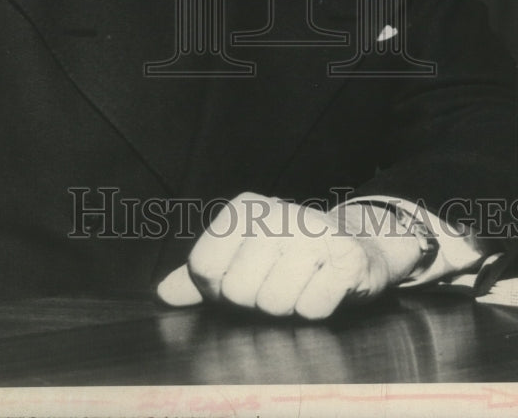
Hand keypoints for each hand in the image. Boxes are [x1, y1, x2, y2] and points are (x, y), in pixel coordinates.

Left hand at [157, 192, 422, 319]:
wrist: (354, 248)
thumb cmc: (287, 259)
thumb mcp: (241, 259)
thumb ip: (200, 276)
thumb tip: (163, 293)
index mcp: (245, 208)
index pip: (203, 268)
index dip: (218, 289)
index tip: (241, 276)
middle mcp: (277, 212)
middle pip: (235, 291)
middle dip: (254, 300)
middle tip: (276, 282)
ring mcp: (314, 232)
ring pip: (273, 303)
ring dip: (286, 306)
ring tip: (300, 284)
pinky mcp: (347, 257)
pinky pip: (311, 308)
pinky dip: (316, 308)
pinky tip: (324, 287)